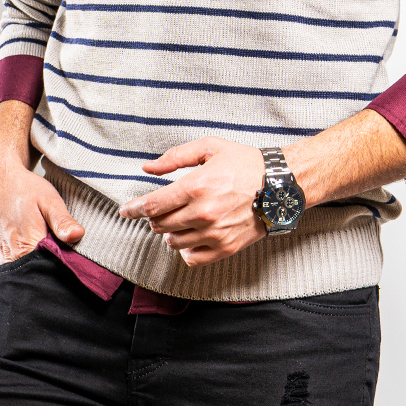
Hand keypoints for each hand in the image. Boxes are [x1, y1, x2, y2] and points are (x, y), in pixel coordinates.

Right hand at [0, 155, 83, 264]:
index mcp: (27, 246)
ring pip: (31, 272)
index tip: (80, 263)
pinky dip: (33, 262)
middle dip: (57, 270)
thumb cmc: (23, 189)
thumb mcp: (48, 200)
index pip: (52, 270)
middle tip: (69, 255)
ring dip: (45, 266)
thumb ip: (62, 221)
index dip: (68, 269)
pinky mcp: (2, 257)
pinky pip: (21, 267)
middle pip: (41, 275)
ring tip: (55, 250)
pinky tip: (42, 250)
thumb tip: (78, 235)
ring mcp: (5, 260)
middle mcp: (13, 258)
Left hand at [116, 136, 267, 266]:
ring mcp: (214, 233)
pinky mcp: (225, 248)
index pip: (152, 205)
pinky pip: (192, 258)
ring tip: (179, 220)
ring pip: (173, 242)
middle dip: (154, 217)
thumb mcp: (210, 148)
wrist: (280, 186)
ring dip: (169, 232)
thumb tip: (147, 168)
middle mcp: (203, 213)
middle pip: (160, 225)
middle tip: (161, 209)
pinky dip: (185, 249)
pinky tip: (190, 237)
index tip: (125, 210)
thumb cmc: (245, 163)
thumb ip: (175, 157)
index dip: (134, 209)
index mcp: (196, 186)